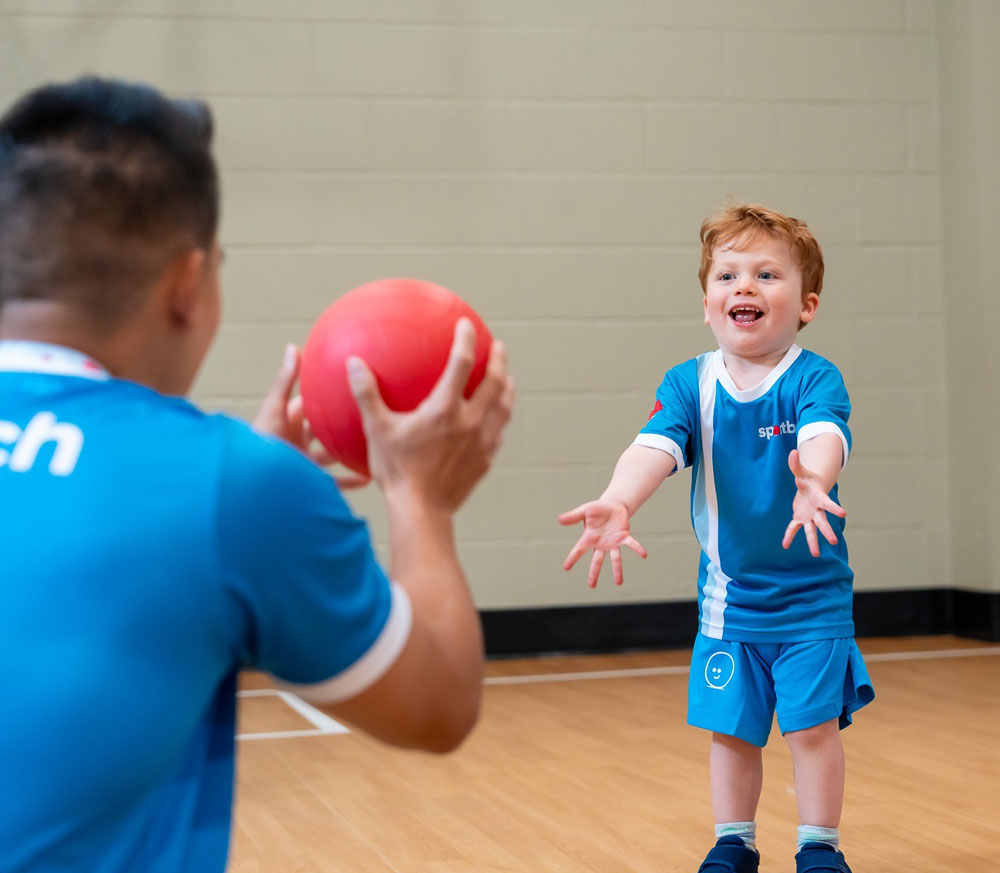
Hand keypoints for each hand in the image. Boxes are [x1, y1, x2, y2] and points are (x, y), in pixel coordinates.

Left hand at [254, 344, 367, 487]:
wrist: (254, 482)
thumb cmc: (260, 443)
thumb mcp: (274, 408)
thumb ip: (285, 380)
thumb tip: (293, 347)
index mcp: (289, 420)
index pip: (311, 402)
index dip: (326, 392)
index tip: (347, 382)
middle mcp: (299, 440)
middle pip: (326, 428)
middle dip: (343, 422)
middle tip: (367, 411)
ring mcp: (306, 461)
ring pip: (334, 454)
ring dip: (350, 450)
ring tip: (373, 443)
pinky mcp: (311, 480)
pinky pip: (336, 481)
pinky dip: (351, 480)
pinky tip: (369, 476)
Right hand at [346, 318, 513, 511]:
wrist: (421, 512)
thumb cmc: (397, 471)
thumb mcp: (377, 431)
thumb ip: (367, 395)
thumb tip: (354, 363)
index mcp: (445, 409)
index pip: (462, 364)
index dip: (466, 340)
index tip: (467, 324)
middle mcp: (470, 422)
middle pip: (495, 382)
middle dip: (499, 360)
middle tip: (500, 346)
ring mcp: (482, 443)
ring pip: (503, 408)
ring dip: (507, 389)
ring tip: (507, 380)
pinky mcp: (485, 462)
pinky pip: (498, 435)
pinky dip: (500, 421)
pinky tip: (496, 421)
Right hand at [558, 499, 646, 587]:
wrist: (613, 506)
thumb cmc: (597, 510)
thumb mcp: (584, 510)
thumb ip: (573, 516)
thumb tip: (559, 520)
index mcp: (589, 539)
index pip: (578, 550)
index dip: (572, 558)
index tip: (566, 568)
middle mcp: (600, 544)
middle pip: (597, 561)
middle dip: (594, 573)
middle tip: (592, 585)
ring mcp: (613, 543)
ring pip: (615, 559)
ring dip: (617, 570)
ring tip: (619, 583)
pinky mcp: (624, 537)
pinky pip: (631, 544)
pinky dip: (637, 549)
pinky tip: (644, 555)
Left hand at [781, 448, 846, 556]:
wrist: (810, 488)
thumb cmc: (807, 479)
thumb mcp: (801, 471)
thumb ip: (796, 464)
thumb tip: (792, 452)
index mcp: (819, 498)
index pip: (828, 504)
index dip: (834, 508)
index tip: (844, 513)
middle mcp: (816, 510)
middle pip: (822, 521)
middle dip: (827, 531)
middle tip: (833, 541)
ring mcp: (809, 516)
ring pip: (811, 530)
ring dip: (813, 542)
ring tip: (816, 554)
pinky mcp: (800, 518)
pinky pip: (794, 528)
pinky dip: (789, 536)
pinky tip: (784, 545)